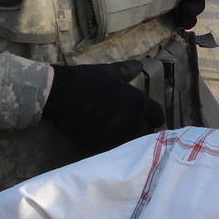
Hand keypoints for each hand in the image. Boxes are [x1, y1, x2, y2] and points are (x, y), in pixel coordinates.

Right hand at [42, 63, 164, 153]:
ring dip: (132, 142)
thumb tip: (139, 66)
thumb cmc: (87, 80)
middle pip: (147, 133)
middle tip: (140, 130)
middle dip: (145, 131)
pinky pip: (114, 152)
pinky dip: (115, 150)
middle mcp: (130, 121)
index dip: (156, 117)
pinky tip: (112, 145)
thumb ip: (127, 70)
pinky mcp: (100, 146)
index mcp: (136, 101)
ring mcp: (116, 135)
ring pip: (133, 145)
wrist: (63, 95)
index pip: (156, 114)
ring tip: (126, 139)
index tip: (154, 119)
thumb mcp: (110, 71)